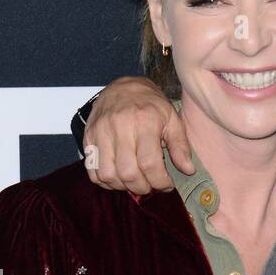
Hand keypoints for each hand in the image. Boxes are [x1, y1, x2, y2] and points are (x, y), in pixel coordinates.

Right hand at [83, 76, 192, 193]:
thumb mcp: (172, 119)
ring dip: (123, 186)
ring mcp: (100, 132)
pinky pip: (92, 171)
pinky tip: (119, 177)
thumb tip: (187, 170)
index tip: (167, 185)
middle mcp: (119, 126)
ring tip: (135, 181)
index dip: (159, 181)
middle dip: (143, 187)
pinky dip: (106, 182)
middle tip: (151, 185)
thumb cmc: (150, 106)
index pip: (149, 163)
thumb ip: (180, 145)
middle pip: (128, 172)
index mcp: (144, 121)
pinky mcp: (88, 137)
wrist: (122, 87)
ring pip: (108, 175)